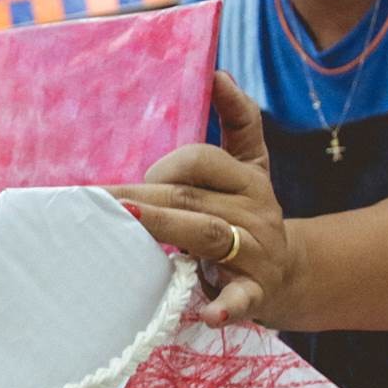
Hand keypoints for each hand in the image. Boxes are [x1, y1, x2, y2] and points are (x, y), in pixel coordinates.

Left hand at [110, 70, 301, 327]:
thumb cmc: (248, 216)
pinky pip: (243, 297)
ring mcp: (257, 251)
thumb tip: (218, 73)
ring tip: (129, 224)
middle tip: (94, 204)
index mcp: (248, 177)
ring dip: (165, 228)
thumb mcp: (250, 167)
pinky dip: (226, 306)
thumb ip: (238, 121)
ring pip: (208, 234)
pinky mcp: (258, 291)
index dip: (164, 166)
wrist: (293, 275)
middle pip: (190, 196)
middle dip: (140, 198)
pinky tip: (210, 314)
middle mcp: (255, 209)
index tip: (123, 184)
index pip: (201, 160)